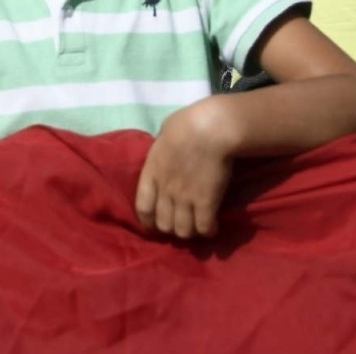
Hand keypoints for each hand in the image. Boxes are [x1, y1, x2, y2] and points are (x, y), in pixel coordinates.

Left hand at [135, 97, 237, 239]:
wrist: (210, 129)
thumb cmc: (187, 124)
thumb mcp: (164, 135)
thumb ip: (162, 151)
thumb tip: (165, 152)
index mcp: (151, 173)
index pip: (142, 208)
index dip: (148, 220)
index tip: (156, 221)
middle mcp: (165, 191)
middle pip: (163, 224)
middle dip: (171, 227)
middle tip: (181, 221)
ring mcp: (185, 199)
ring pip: (182, 231)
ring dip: (190, 231)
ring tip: (196, 225)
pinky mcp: (206, 203)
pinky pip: (204, 228)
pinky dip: (208, 230)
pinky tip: (212, 226)